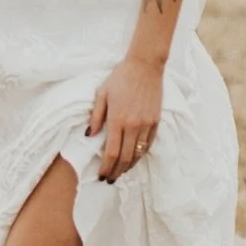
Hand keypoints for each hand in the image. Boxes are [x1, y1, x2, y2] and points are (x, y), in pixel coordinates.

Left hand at [88, 56, 163, 183]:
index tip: (102, 175)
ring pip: (138, 154)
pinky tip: (135, 158)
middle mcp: (133, 126)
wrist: (145, 66)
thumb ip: (95, 116)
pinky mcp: (156, 121)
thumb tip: (89, 135)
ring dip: (129, 166)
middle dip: (116, 171)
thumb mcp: (102, 94)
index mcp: (117, 120)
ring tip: (121, 172)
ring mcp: (146, 124)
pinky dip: (141, 154)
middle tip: (110, 178)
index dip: (106, 167)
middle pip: (125, 158)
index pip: (112, 152)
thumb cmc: (120, 78)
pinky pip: (148, 144)